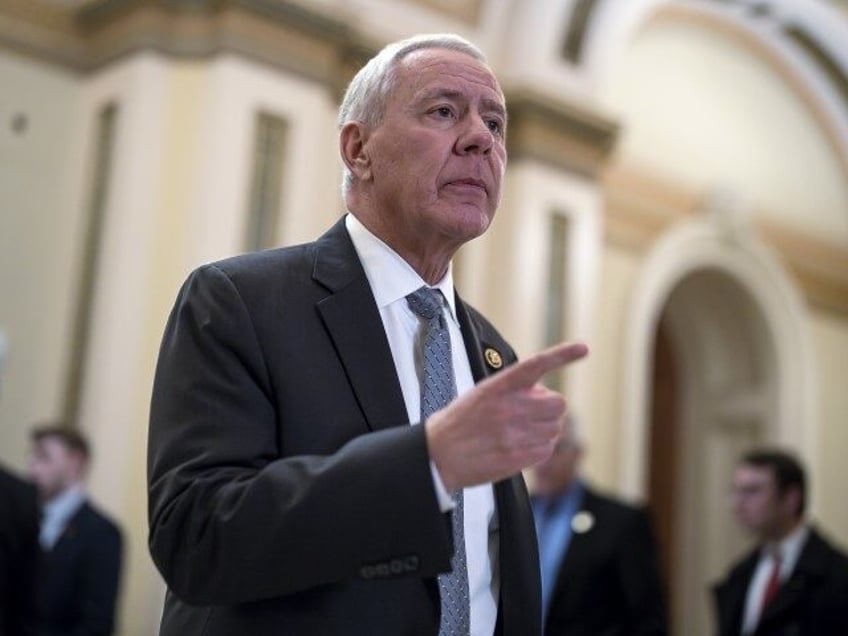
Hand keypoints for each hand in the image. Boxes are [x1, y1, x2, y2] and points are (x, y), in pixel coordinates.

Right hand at [425, 341, 588, 489]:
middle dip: (551, 409)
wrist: (440, 454)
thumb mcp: (482, 394)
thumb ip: (512, 389)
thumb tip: (541, 392)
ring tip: (522, 433)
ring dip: (545, 430)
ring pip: (555, 428)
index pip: (537, 364)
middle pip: (558, 403)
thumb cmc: (459, 423)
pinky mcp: (518, 456)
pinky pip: (547, 449)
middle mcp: (510, 407)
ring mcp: (515, 433)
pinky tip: (521, 447)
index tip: (583, 349)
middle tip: (534, 413)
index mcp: (499, 386)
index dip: (562, 355)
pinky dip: (540, 449)